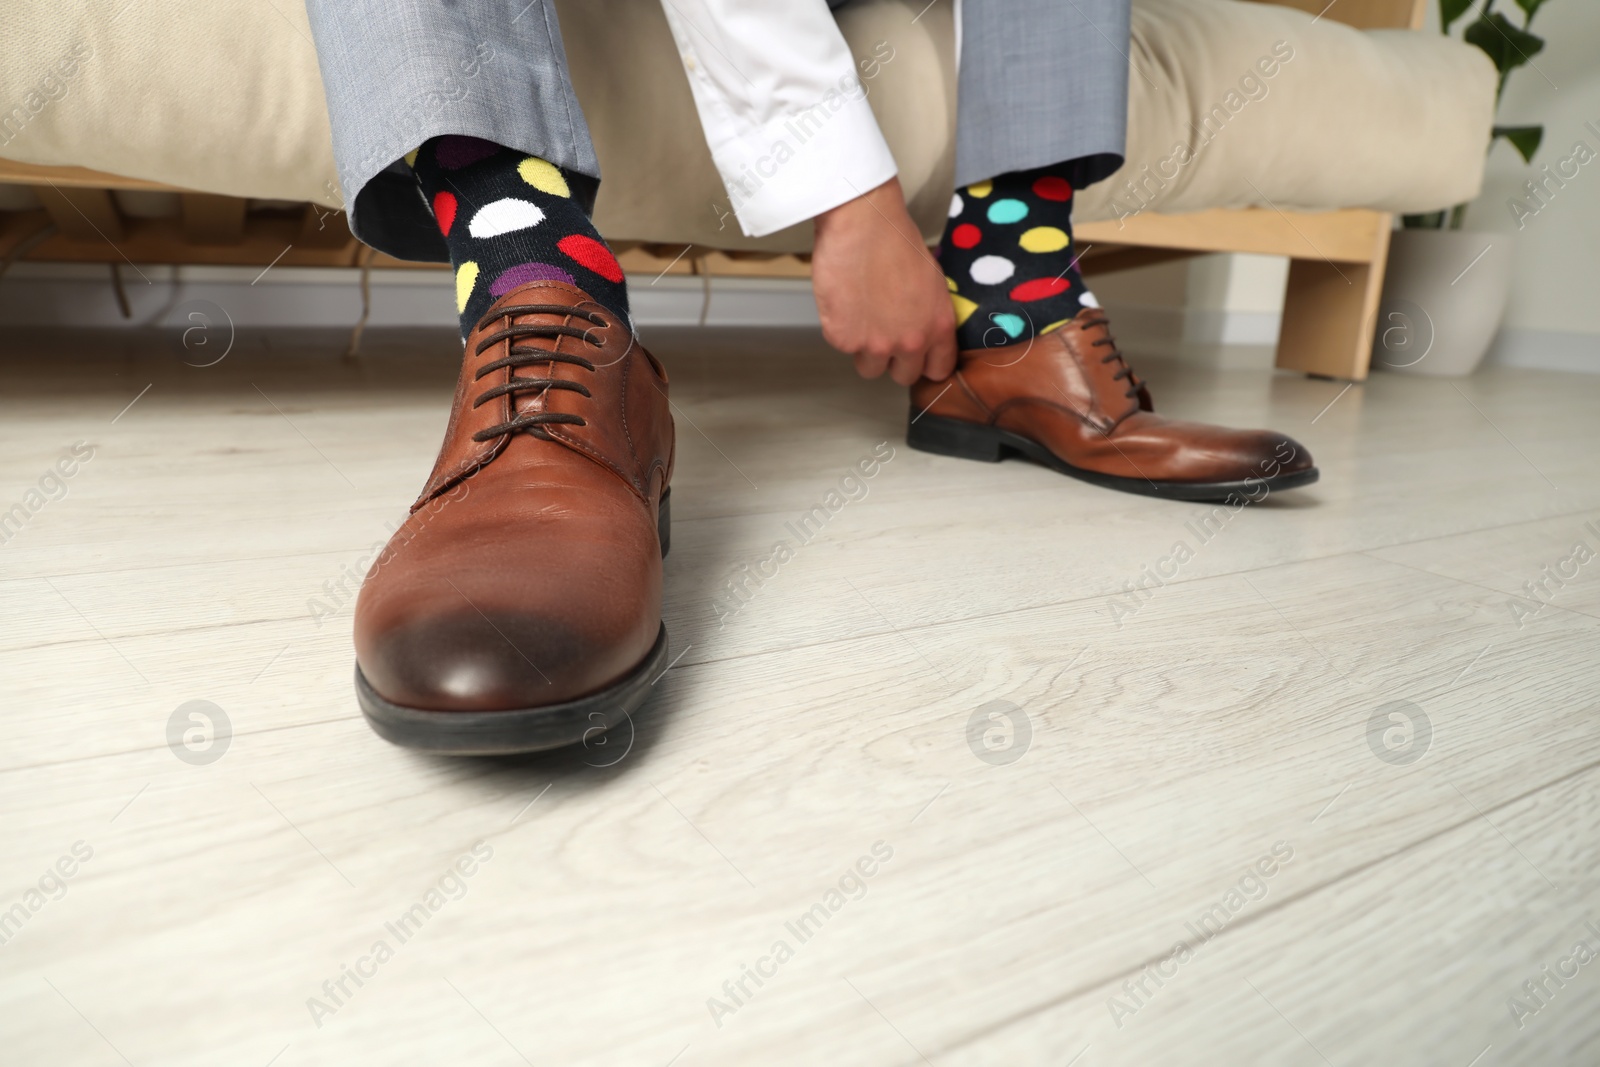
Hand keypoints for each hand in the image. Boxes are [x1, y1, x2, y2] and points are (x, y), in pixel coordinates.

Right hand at [811, 177, 957, 384]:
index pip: (938, 370)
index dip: (925, 363)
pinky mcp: (843, 338)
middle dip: (893, 359)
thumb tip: (921, 327)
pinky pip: (842, 346)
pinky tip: (845, 300)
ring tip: (861, 315)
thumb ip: (929, 314)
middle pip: (902, 376)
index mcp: (938, 327)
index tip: (916, 357)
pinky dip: (840, 328)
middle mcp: (910, 342)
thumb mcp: (931, 281)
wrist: (862, 223)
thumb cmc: (896, 240)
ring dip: (864, 349)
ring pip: (869, 367)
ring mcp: (875, 344)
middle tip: (883, 333)